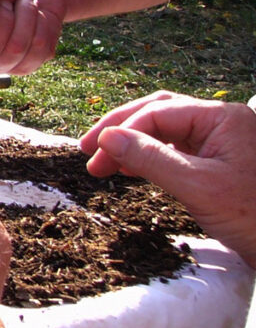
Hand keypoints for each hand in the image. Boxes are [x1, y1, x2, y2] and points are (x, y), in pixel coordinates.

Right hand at [80, 91, 255, 266]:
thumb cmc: (254, 215)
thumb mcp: (198, 186)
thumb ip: (150, 159)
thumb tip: (107, 138)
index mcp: (222, 118)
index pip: (159, 112)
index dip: (122, 131)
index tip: (94, 156)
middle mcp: (220, 123)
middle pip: (158, 113)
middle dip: (120, 130)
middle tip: (87, 151)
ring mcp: (219, 143)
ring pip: (163, 132)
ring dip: (131, 144)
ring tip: (102, 163)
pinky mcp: (216, 164)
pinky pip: (174, 151)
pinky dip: (147, 158)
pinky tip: (128, 169)